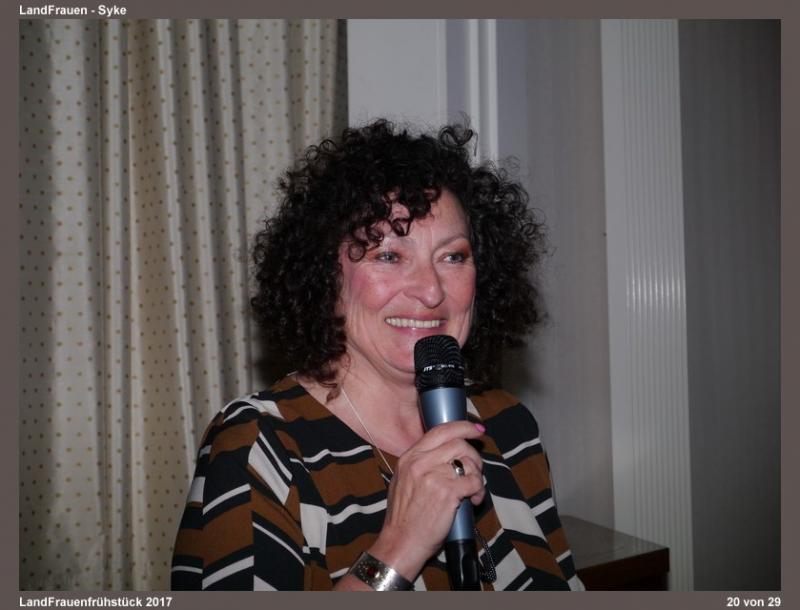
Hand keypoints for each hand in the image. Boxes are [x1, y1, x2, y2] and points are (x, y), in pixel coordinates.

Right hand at [369, 420, 485, 580]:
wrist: (400, 542)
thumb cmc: (404, 516)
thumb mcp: (403, 480)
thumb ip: (421, 463)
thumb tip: (447, 452)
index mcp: (410, 457)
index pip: (440, 430)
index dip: (462, 427)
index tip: (476, 429)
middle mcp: (420, 463)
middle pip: (458, 443)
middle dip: (474, 455)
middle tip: (476, 470)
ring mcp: (434, 477)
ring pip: (468, 462)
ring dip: (477, 475)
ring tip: (473, 489)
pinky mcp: (447, 493)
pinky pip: (474, 481)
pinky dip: (479, 490)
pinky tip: (473, 500)